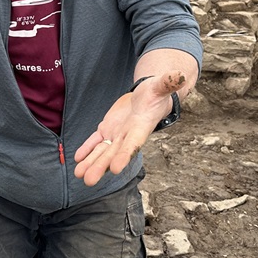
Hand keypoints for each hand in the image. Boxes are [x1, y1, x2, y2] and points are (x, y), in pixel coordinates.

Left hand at [73, 71, 187, 186]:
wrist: (148, 97)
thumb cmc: (156, 92)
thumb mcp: (162, 85)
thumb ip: (169, 82)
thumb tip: (180, 75)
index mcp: (141, 127)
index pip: (133, 144)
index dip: (125, 155)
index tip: (115, 168)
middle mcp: (128, 135)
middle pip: (113, 153)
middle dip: (101, 167)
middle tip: (89, 181)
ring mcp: (117, 134)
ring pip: (101, 151)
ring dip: (90, 163)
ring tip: (79, 175)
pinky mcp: (107, 128)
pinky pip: (95, 140)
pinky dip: (87, 149)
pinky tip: (78, 158)